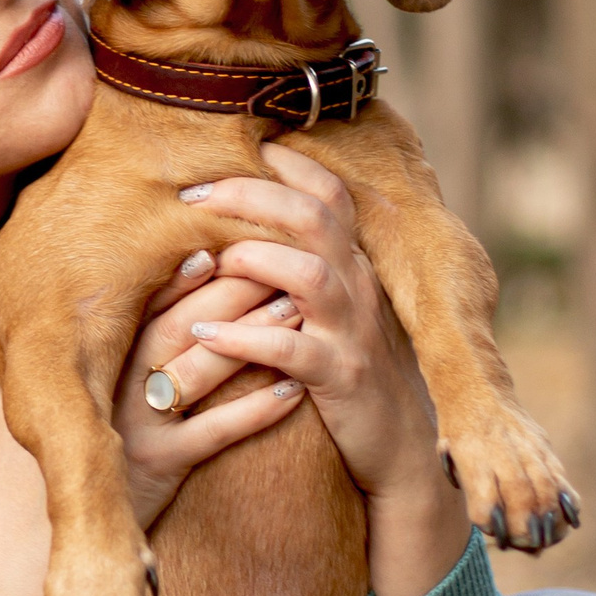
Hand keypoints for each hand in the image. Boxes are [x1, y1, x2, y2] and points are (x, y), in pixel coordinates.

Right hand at [112, 256, 309, 529]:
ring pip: (196, 372)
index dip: (194, 267)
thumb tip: (181, 271)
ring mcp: (139, 424)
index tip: (235, 232)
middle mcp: (118, 382)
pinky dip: (255, 411)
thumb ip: (136, 337)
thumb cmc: (115, 439)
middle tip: (285, 264)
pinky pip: (212, 434)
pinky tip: (294, 392)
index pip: (153, 299)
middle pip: (179, 326)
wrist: (92, 515)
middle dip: (234, 292)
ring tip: (297, 314)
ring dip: (250, 340)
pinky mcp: (160, 466)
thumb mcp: (113, 383)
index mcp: (107, 355)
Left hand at [174, 143, 469, 595]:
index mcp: (355, 268)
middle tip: (193, 193)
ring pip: (311, 275)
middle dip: (252, 195)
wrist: (403, 452)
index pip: (330, 194)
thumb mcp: (338, 314)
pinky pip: (292, 352)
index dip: (291, 164)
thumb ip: (309, 271)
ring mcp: (353, 335)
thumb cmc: (354, 376)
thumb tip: (257, 230)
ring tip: (212, 260)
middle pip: (314, 217)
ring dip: (255, 259)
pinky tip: (206, 334)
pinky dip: (246, 338)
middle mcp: (359, 290)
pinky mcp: (341, 382)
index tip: (246, 143)